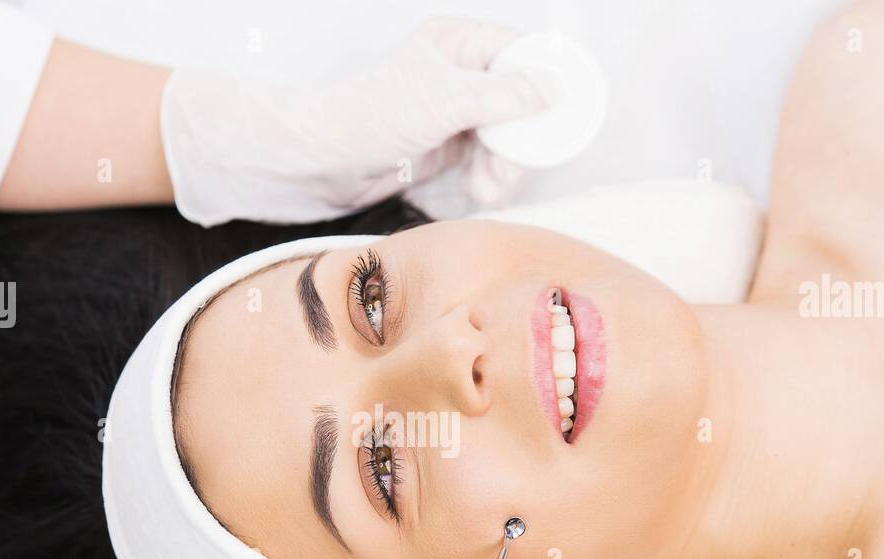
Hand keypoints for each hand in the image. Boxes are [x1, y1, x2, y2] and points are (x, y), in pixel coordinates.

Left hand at [160, 17, 546, 225]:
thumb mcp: (444, 101)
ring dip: (504, 163)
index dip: (545, 79)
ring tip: (489, 186)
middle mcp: (458, 72)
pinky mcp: (443, 145)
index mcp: (457, 42)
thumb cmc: (368, 116)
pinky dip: (487, 176)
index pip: (519, 50)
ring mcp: (451, 110)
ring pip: (503, 134)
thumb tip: (551, 91)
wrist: (318, 162)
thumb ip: (503, 96)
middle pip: (518, 99)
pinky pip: (483, 158)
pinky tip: (479, 191)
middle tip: (513, 165)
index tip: (564, 112)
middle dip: (521, 136)